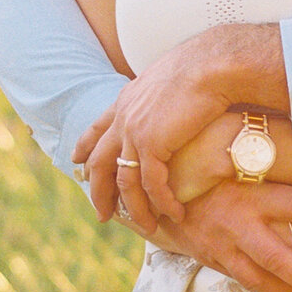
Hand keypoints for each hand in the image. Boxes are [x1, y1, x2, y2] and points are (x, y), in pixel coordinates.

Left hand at [73, 25, 276, 224]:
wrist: (215, 65)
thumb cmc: (207, 67)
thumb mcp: (175, 80)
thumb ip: (166, 97)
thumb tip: (177, 103)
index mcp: (128, 99)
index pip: (98, 126)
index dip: (85, 145)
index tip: (77, 160)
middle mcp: (124, 116)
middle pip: (100, 162)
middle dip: (98, 191)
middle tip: (101, 214)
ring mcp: (134, 131)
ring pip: (124, 181)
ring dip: (135, 208)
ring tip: (147, 226)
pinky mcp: (152, 145)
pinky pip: (151, 184)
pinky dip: (162, 202)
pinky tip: (174, 213)